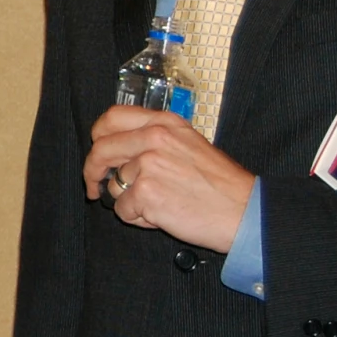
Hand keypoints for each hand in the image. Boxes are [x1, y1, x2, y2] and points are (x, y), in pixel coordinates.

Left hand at [83, 106, 253, 252]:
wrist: (244, 210)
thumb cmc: (219, 184)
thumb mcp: (188, 144)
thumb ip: (154, 140)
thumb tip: (117, 150)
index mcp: (164, 123)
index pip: (112, 118)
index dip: (98, 137)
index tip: (97, 151)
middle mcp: (154, 138)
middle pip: (101, 150)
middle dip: (92, 172)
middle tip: (94, 187)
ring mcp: (148, 165)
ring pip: (113, 186)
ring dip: (127, 201)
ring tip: (158, 205)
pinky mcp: (146, 193)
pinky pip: (123, 210)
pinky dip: (138, 218)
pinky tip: (163, 216)